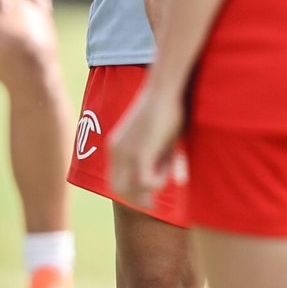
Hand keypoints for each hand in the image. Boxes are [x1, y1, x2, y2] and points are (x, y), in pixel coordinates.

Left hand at [109, 75, 182, 203]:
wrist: (165, 87)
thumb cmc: (167, 107)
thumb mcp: (156, 136)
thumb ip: (156, 155)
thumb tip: (168, 172)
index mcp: (116, 146)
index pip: (115, 180)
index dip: (132, 190)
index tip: (152, 187)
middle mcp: (116, 150)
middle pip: (118, 190)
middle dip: (137, 198)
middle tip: (156, 199)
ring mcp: (125, 152)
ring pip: (130, 190)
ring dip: (151, 189)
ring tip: (169, 169)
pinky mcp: (139, 152)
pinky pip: (147, 183)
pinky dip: (161, 180)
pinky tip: (171, 161)